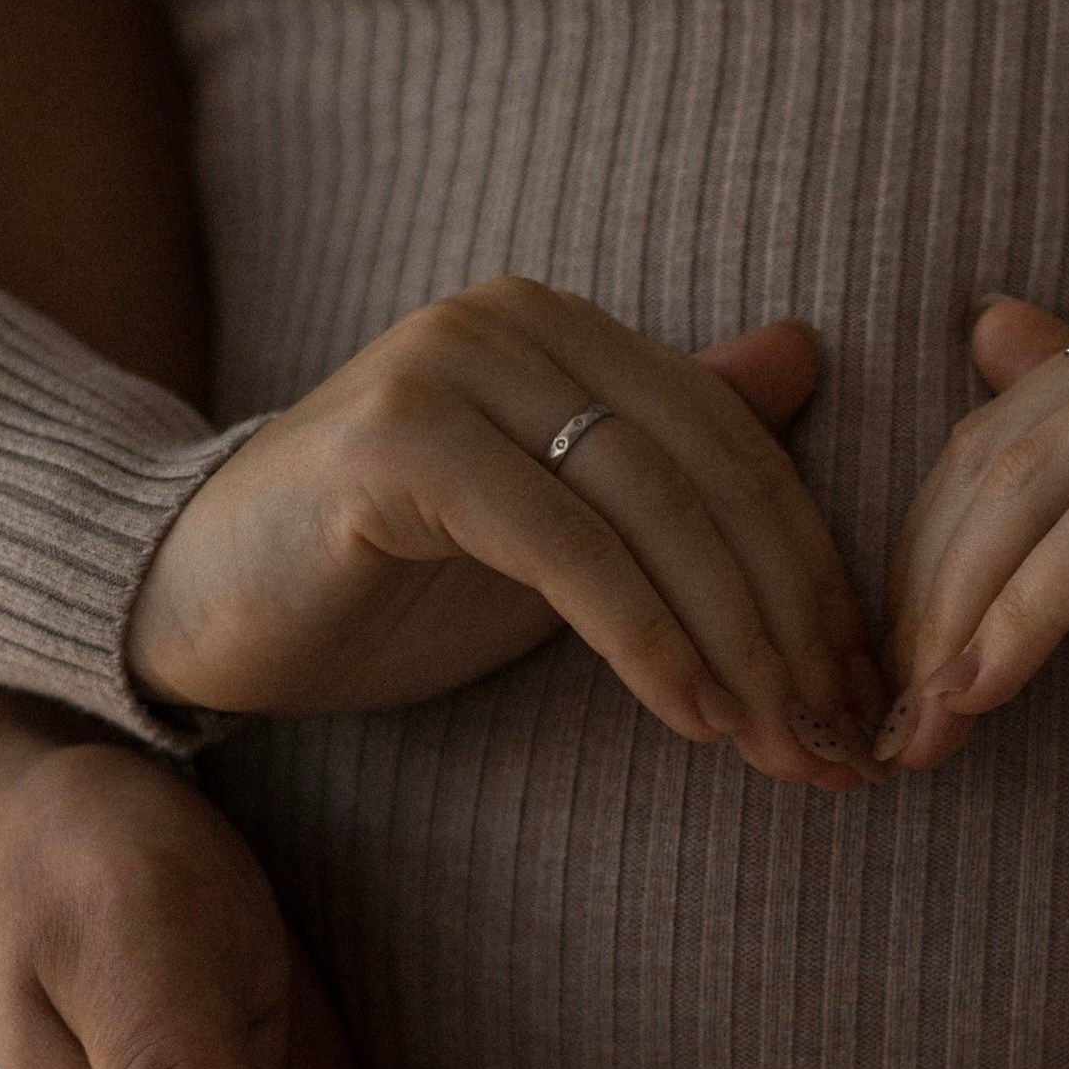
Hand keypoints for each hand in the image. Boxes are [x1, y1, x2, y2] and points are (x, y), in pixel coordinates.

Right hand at [129, 293, 887, 788]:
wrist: (203, 608)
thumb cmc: (390, 578)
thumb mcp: (560, 525)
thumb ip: (670, 451)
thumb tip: (802, 356)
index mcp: (565, 330)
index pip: (737, 449)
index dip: (815, 574)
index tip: (864, 691)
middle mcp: (514, 322)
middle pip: (709, 480)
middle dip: (791, 624)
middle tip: (839, 739)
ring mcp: (451, 369)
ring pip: (651, 512)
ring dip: (736, 645)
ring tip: (783, 747)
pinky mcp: (398, 443)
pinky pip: (564, 546)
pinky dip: (643, 638)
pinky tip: (693, 717)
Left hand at [873, 292, 1068, 770]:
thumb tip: (986, 338)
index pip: (999, 435)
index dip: (923, 555)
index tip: (890, 674)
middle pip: (1001, 458)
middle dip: (922, 597)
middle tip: (888, 718)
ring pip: (1045, 486)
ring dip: (961, 616)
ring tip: (923, 721)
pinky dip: (1036, 610)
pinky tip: (988, 686)